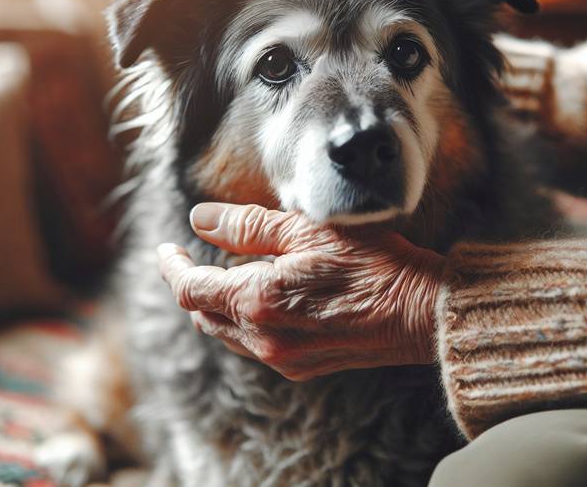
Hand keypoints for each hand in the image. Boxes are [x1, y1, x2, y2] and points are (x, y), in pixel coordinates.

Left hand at [156, 203, 446, 380]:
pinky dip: (243, 322)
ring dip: (215, 306)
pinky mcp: (301, 367)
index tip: (166, 248)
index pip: (190, 289)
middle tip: (190, 257)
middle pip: (202, 314)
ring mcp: (282, 358)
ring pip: (225, 334)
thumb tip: (200, 219)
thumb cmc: (373, 264)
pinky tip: (260, 300)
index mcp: (258, 300)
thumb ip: (248, 226)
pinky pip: (253, 346)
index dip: (171, 267)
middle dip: (191, 285)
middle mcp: (263, 338)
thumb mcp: (309, 230)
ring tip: (223, 276)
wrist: (420, 314)